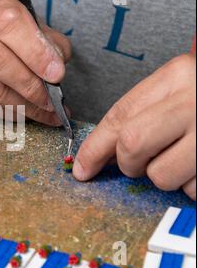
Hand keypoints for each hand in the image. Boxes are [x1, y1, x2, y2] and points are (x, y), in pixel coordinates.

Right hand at [0, 0, 71, 124]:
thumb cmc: (5, 31)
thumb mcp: (31, 24)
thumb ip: (49, 43)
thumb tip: (55, 75)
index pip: (8, 23)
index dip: (34, 51)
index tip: (56, 75)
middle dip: (27, 86)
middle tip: (50, 102)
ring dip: (17, 106)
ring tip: (40, 112)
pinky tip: (16, 112)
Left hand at [74, 54, 195, 199]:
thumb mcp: (178, 88)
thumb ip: (140, 113)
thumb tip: (99, 153)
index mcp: (177, 76)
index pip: (118, 117)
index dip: (93, 148)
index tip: (82, 169)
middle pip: (132, 146)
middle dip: (128, 163)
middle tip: (139, 162)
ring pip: (161, 176)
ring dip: (165, 176)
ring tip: (184, 158)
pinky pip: (194, 191)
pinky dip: (192, 186)